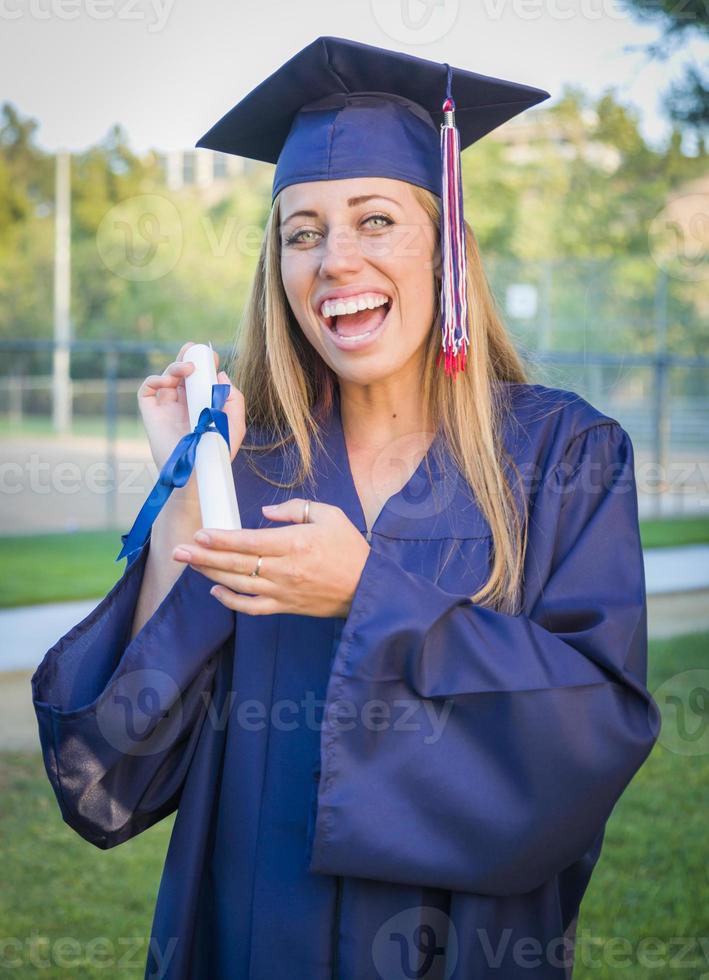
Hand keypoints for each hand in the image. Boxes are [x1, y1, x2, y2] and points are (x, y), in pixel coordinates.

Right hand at [138, 341, 245, 470]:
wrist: (197, 473)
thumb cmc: (217, 453)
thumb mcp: (235, 424)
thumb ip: (234, 399)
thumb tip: (221, 376)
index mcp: (202, 404)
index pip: (200, 378)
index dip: (204, 364)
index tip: (213, 358)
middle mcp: (183, 403)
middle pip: (182, 372)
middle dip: (187, 357)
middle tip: (195, 351)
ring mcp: (166, 407)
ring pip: (166, 376)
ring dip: (175, 367)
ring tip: (188, 370)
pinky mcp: (151, 413)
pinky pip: (147, 389)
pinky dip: (155, 379)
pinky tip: (168, 383)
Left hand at [171, 499, 371, 617]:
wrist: (368, 587)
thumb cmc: (349, 548)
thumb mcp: (328, 515)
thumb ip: (294, 509)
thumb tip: (264, 513)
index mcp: (294, 543)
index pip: (248, 541)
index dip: (221, 539)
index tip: (200, 534)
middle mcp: (284, 569)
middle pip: (235, 563)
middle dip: (203, 556)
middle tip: (178, 550)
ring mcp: (283, 591)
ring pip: (238, 584)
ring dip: (210, 574)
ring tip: (189, 565)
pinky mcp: (285, 607)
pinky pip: (251, 607)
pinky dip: (230, 601)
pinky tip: (215, 590)